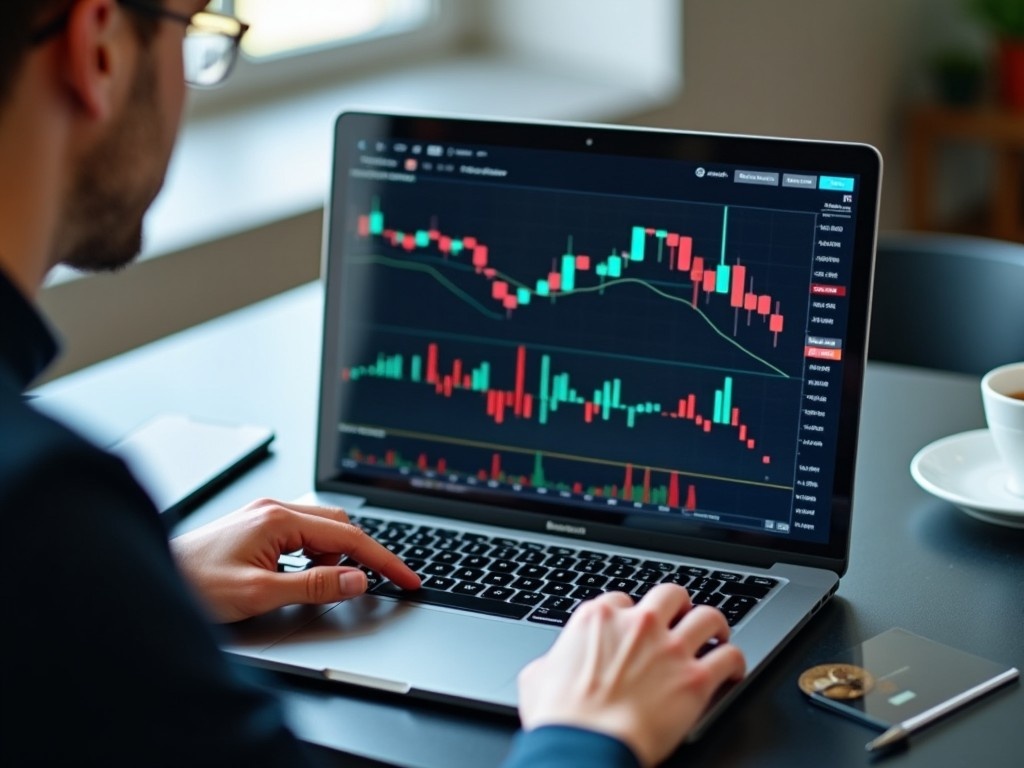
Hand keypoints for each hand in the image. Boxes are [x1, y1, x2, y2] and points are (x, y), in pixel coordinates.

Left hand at [170, 498, 420, 622]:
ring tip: (319, 587)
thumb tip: (357, 580)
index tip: (407, 579)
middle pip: (339, 526)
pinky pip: (302, 536)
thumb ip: (314, 586)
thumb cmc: (195, 585)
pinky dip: (313, 557)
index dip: (383, 560)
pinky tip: (300, 577)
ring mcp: (265, 516)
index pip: (348, 538)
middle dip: (360, 556)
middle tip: (371, 586)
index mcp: (278, 518)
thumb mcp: (259, 593)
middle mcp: (274, 509)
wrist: (152, 579)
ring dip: (333, 558)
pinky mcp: (257, 527)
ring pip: (321, 531)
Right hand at [517, 584, 745, 767]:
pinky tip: (732, 669)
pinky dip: (734, 661)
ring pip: (708, 616)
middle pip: (671, 594)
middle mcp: (638, 625)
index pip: (622, 600)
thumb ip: (553, 660)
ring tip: (716, 635)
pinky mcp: (695, 679)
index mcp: (598, 619)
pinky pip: (729, 656)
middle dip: (677, 606)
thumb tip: (553, 665)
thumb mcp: (537, 677)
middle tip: (680, 620)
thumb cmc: (561, 718)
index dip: (631, 614)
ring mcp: (670, 649)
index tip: (634, 627)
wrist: (585, 746)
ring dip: (714, 625)